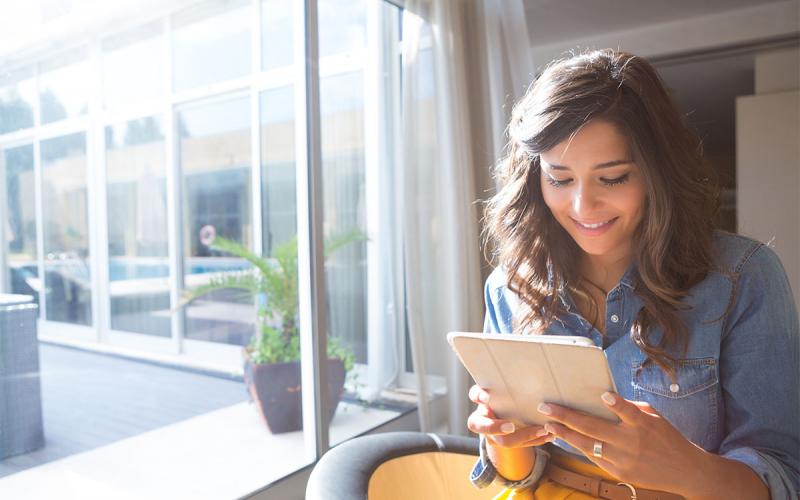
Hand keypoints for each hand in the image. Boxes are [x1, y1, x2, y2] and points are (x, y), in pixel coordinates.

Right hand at [467, 384, 552, 447]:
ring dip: (525, 436)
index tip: (487, 397)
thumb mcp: (503, 384)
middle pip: (484, 428)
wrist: (507, 411)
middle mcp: (483, 420)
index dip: (479, 397)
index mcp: (481, 398)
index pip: (475, 397)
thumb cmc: (507, 392)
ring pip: (505, 441)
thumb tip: (523, 360)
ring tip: (543, 430)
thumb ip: (507, 378)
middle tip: (511, 427)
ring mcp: (494, 435)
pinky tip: (549, 435)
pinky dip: (535, 440)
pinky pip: (521, 446)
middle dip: (497, 428)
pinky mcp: (508, 442)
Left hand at [538, 392, 703, 494]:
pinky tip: (565, 438)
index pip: (629, 412)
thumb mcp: (654, 418)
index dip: (617, 404)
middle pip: (594, 428)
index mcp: (643, 424)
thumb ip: (632, 409)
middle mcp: (631, 442)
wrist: (685, 471)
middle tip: (546, 407)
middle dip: (566, 416)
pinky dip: (578, 446)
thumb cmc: (667, 437)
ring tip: (549, 425)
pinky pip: (593, 457)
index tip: (604, 396)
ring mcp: (623, 459)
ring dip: (565, 434)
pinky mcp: (619, 472)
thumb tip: (606, 399)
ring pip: (587, 445)